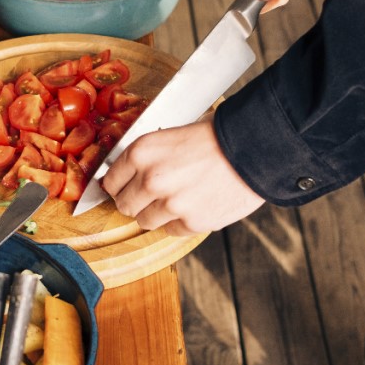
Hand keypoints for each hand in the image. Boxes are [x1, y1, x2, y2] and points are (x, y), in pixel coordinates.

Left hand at [102, 120, 263, 235]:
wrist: (254, 149)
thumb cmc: (217, 137)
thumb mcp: (172, 134)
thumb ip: (149, 156)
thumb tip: (130, 174)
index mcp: (142, 152)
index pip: (110, 181)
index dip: (118, 185)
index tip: (124, 188)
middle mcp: (151, 180)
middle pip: (124, 205)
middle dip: (136, 201)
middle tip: (152, 195)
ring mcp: (171, 204)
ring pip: (145, 222)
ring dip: (157, 214)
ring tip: (176, 199)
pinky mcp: (191, 222)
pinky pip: (172, 230)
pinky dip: (180, 222)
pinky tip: (194, 205)